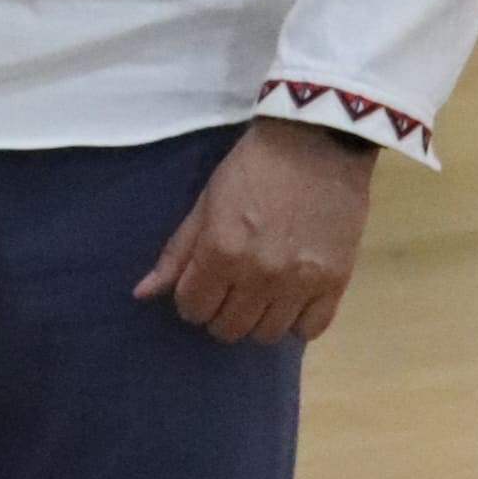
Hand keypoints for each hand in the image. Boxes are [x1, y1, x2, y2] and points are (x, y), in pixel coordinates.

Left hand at [135, 118, 376, 344]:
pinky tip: (291, 302)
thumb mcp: (205, 203)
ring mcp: (300, 283)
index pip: (193, 307)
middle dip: (220, 313)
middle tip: (229, 292)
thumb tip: (142, 294)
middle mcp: (259, 275)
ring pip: (266, 335)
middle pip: (228, 328)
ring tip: (260, 297)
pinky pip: (311, 330)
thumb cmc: (253, 168)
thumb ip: (177, 252)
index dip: (191, 300)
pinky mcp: (335, 282)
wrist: (317, 143)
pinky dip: (297, 323)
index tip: (201, 287)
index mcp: (221, 252)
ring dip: (256, 321)